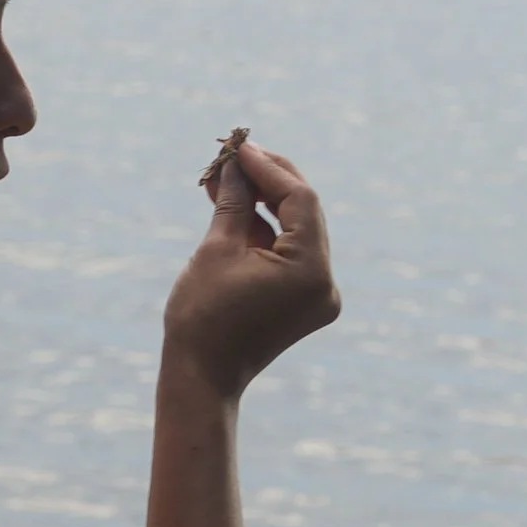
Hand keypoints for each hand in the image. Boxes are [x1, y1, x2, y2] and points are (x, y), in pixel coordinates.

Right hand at [160, 134, 340, 398]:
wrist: (201, 379)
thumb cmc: (202, 317)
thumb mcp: (216, 249)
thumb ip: (233, 201)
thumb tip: (234, 163)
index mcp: (310, 271)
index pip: (300, 200)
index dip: (269, 167)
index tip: (238, 147)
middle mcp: (325, 283)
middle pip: (304, 212)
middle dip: (267, 180)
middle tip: (234, 154)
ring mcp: (318, 293)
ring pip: (295, 229)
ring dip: (262, 202)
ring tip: (223, 177)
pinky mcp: (304, 300)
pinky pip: (288, 252)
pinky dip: (263, 230)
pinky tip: (234, 205)